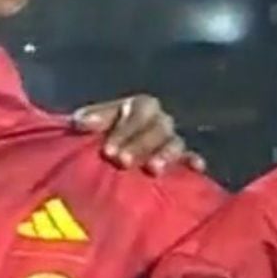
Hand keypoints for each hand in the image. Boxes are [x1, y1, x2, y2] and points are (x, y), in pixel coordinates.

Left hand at [73, 95, 206, 174]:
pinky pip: (190, 159)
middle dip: (140, 144)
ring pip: (175, 143)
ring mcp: (170, 141)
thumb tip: (81, 123)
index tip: (108, 151)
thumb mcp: (86, 124)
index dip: (125, 130)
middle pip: (158, 127)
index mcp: (138, 106)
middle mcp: (158, 121)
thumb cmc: (93, 138)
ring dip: (164, 155)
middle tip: (122, 162)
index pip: (139, 111)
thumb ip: (87, 120)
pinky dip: (193, 162)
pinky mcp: (180, 163)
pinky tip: (195, 169)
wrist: (99, 160)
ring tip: (153, 170)